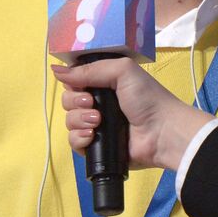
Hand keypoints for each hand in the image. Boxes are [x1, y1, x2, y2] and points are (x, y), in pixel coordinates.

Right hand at [53, 59, 214, 170]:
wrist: (162, 133)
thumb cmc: (147, 98)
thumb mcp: (122, 71)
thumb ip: (90, 69)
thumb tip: (56, 70)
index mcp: (104, 84)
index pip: (75, 81)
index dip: (72, 83)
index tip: (79, 85)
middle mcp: (98, 104)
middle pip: (68, 101)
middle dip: (75, 102)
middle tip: (93, 105)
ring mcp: (96, 127)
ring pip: (69, 122)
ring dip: (78, 120)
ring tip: (98, 121)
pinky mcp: (96, 147)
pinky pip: (74, 142)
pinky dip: (79, 138)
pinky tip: (92, 136)